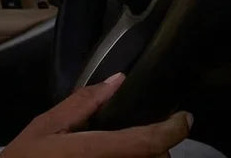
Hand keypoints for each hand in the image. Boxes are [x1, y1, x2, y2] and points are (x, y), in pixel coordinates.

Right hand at [0, 74, 192, 156]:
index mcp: (93, 151)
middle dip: (155, 147)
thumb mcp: (47, 126)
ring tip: (130, 148)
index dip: (172, 129)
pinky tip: (118, 157)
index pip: (147, 142)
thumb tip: (116, 80)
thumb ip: (82, 103)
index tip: (184, 117)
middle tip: (142, 134)